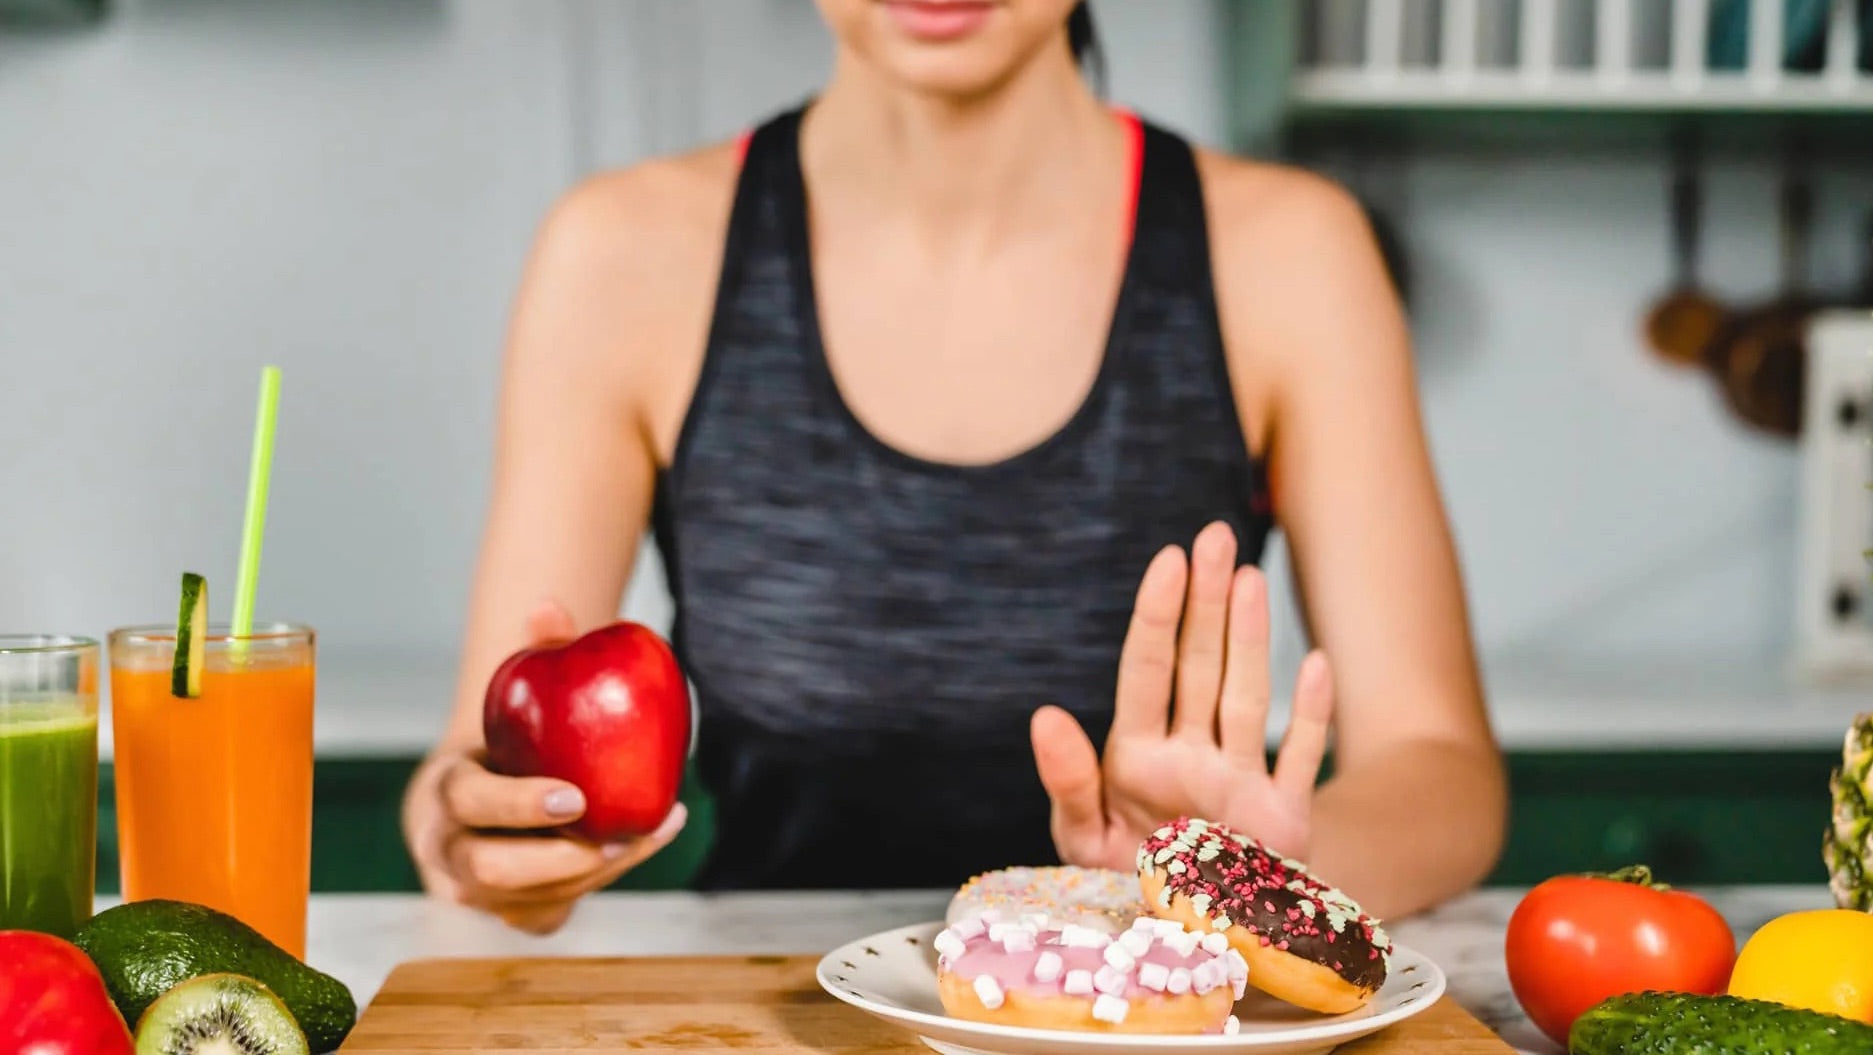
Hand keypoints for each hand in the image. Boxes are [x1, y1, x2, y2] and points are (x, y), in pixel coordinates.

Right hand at [402, 600, 687, 934]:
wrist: (492, 787)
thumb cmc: (512, 732)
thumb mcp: (518, 693)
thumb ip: (539, 648)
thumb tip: (551, 604)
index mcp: (442, 794)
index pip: (469, 805)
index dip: (518, 805)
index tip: (575, 795)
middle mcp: (449, 853)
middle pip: (489, 873)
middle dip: (555, 861)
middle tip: (615, 837)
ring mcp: (478, 895)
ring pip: (530, 903)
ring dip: (597, 875)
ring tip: (651, 830)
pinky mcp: (514, 913)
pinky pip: (553, 915)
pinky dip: (602, 887)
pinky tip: (651, 839)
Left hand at [1031, 521, 1334, 870]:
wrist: (1191, 946)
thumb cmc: (1128, 884)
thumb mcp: (1083, 840)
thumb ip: (1067, 781)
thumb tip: (1045, 714)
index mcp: (1137, 757)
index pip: (1147, 672)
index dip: (1157, 616)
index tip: (1167, 559)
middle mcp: (1191, 757)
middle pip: (1199, 666)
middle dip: (1206, 602)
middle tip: (1215, 535)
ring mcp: (1240, 782)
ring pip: (1245, 697)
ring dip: (1250, 639)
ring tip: (1248, 577)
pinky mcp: (1283, 820)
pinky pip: (1300, 759)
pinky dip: (1310, 716)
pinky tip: (1316, 664)